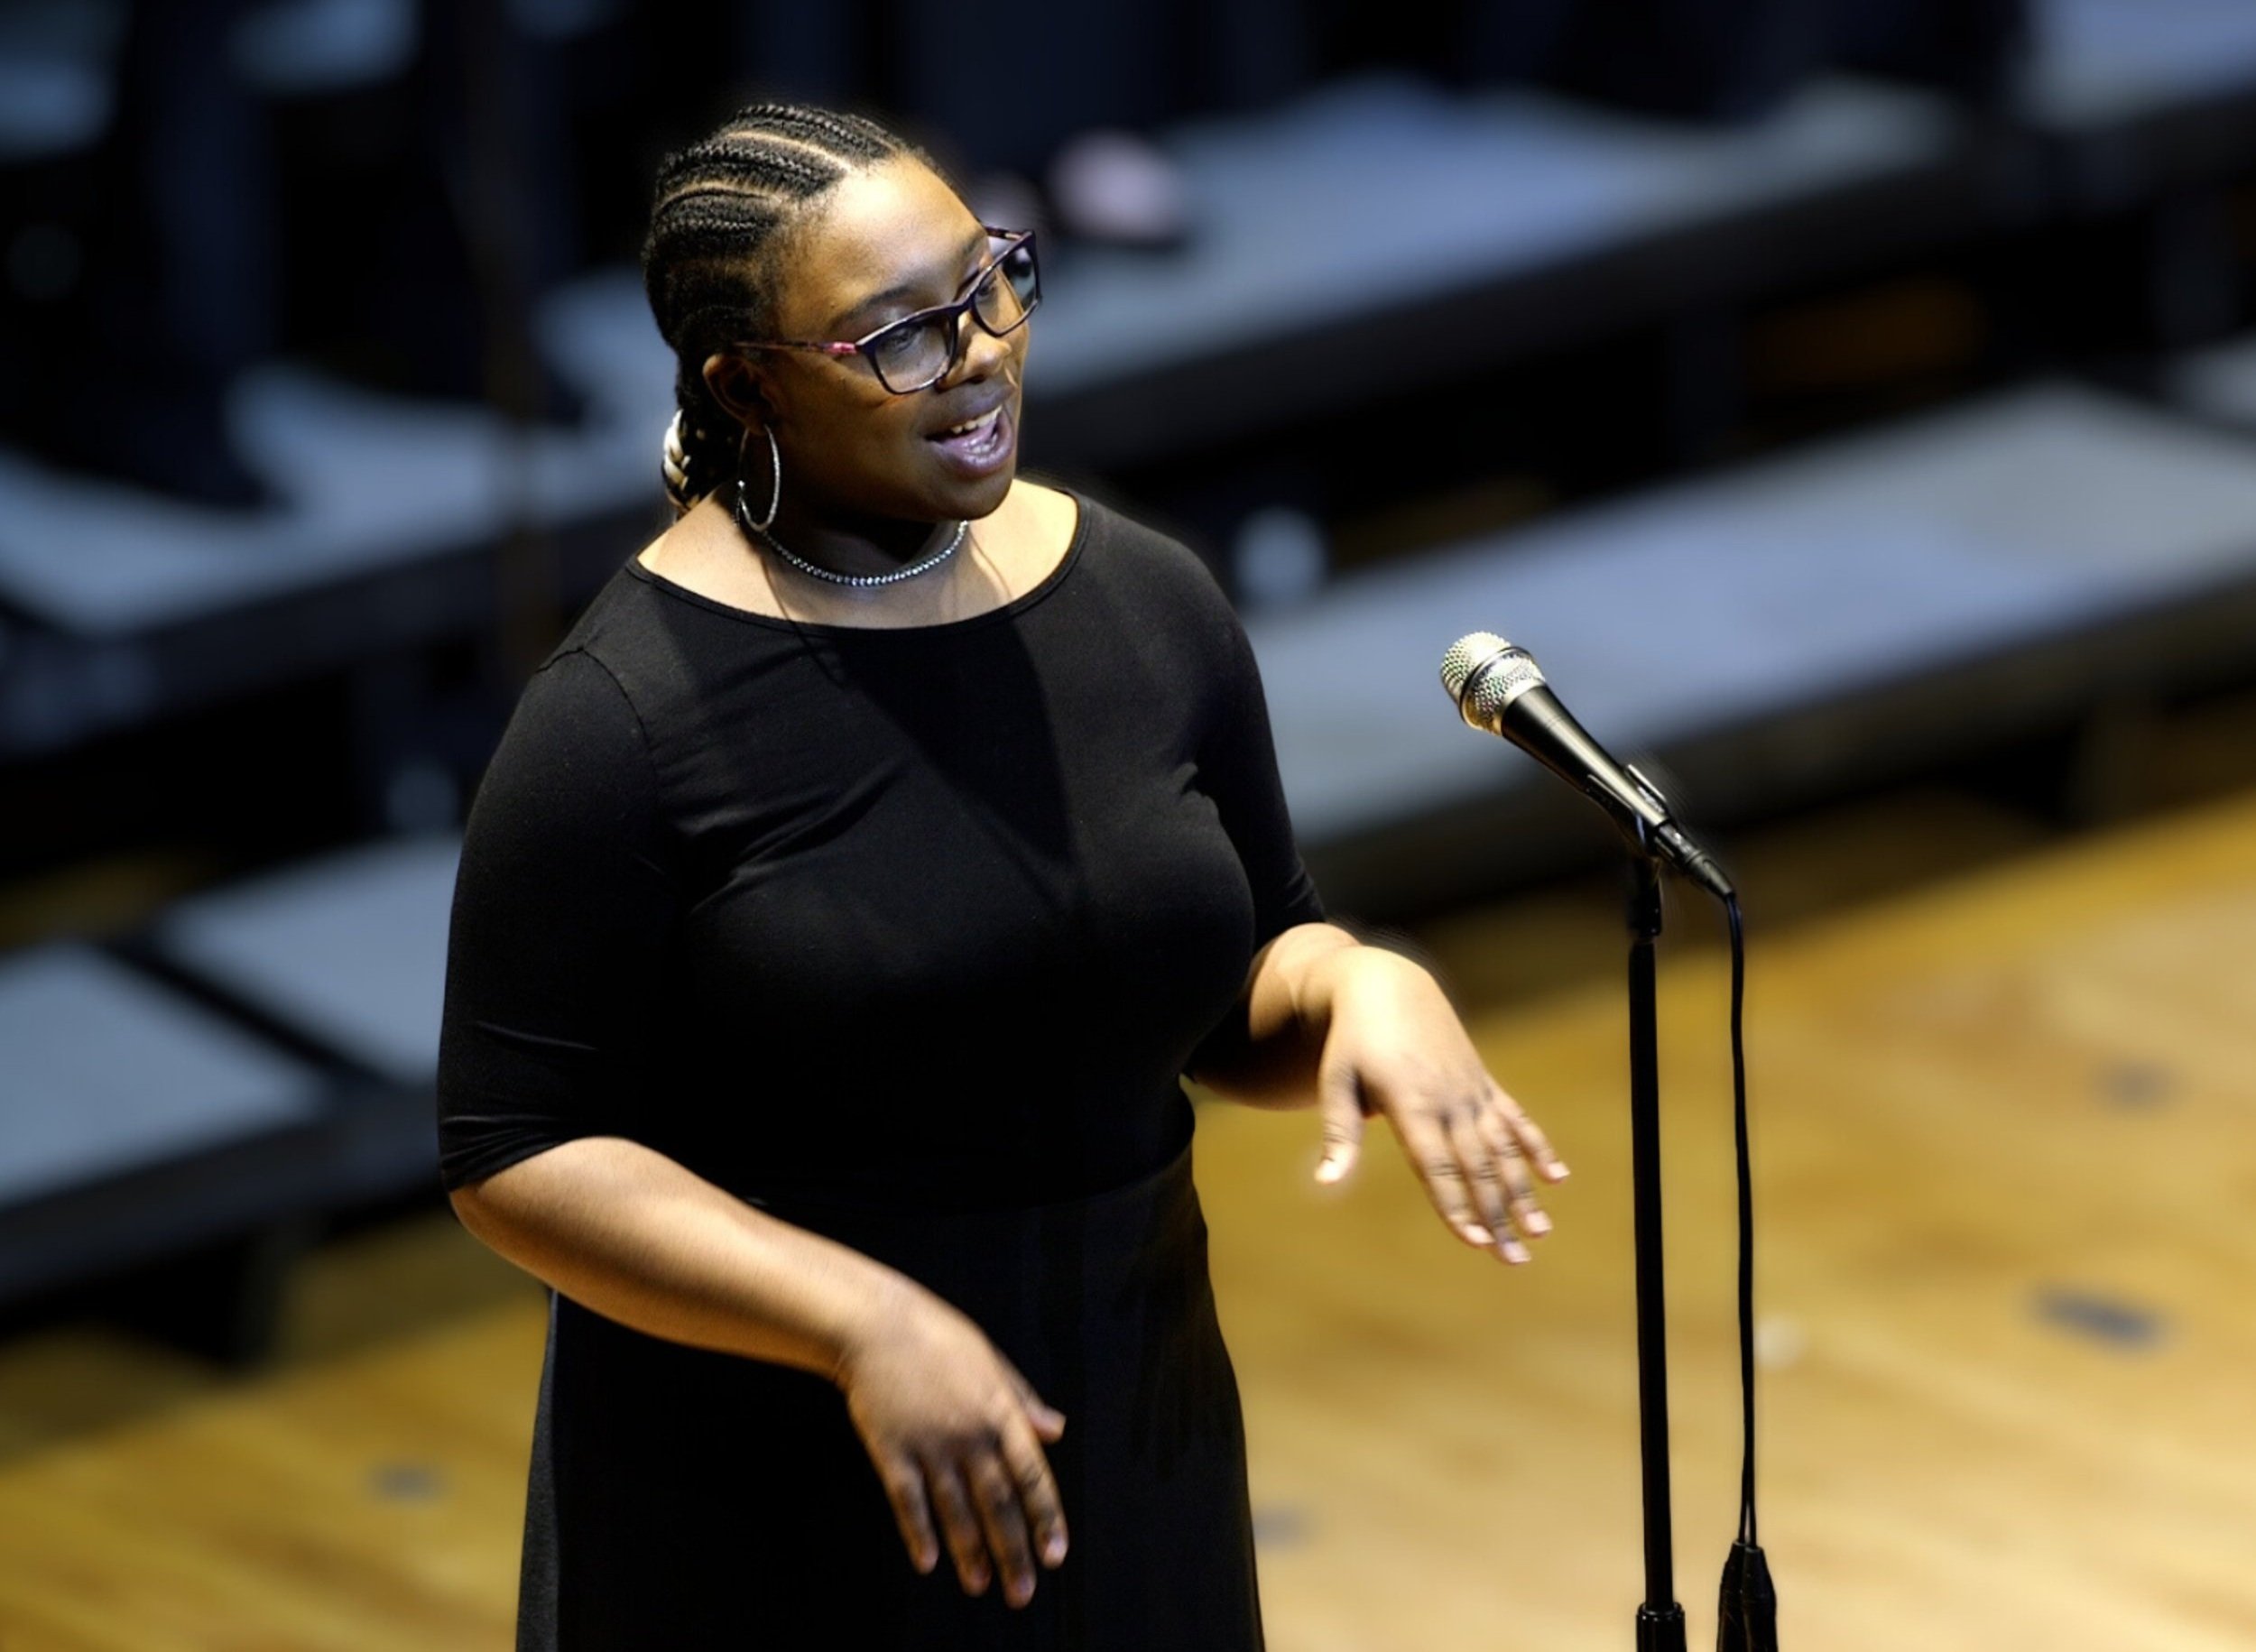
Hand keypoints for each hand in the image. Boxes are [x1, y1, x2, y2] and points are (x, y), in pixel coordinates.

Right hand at [835, 1283, 1068, 1606]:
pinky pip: (908, 1501)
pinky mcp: (892, 1449)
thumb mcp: (991, 1361)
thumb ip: (1023, 1400)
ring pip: (956, 1510)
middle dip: (1013, 1551)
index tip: (1055, 1554)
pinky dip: (919, 1533)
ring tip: (981, 1586)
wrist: (876, 1323)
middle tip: (1022, 1593)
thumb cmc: (938, 1338)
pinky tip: (928, 1561)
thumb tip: (1057, 1430)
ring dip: (970, 1552)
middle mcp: (970, 1433)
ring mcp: (930, 1443)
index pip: (1032, 1475)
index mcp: (1000, 1411)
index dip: (1046, 1518)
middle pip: (998, 1503)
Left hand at [1311, 946, 1568, 1261]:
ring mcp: (1471, 1090)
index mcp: (1412, 1104)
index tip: (1476, 1242)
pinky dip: (1536, 1147)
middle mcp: (1449, 1100)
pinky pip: (1516, 1118)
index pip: (1438, 1167)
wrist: (1389, 986)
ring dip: (1523, 1192)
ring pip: (1503, 1149)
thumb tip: (1326, 1182)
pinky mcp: (1483, 1082)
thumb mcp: (1335, 1082)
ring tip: (1541, 1232)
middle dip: (1497, 1216)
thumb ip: (1338, 1134)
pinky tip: (1557, 1177)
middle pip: (1478, 1168)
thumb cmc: (1353, 1041)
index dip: (1457, 1205)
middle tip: (1513, 1261)